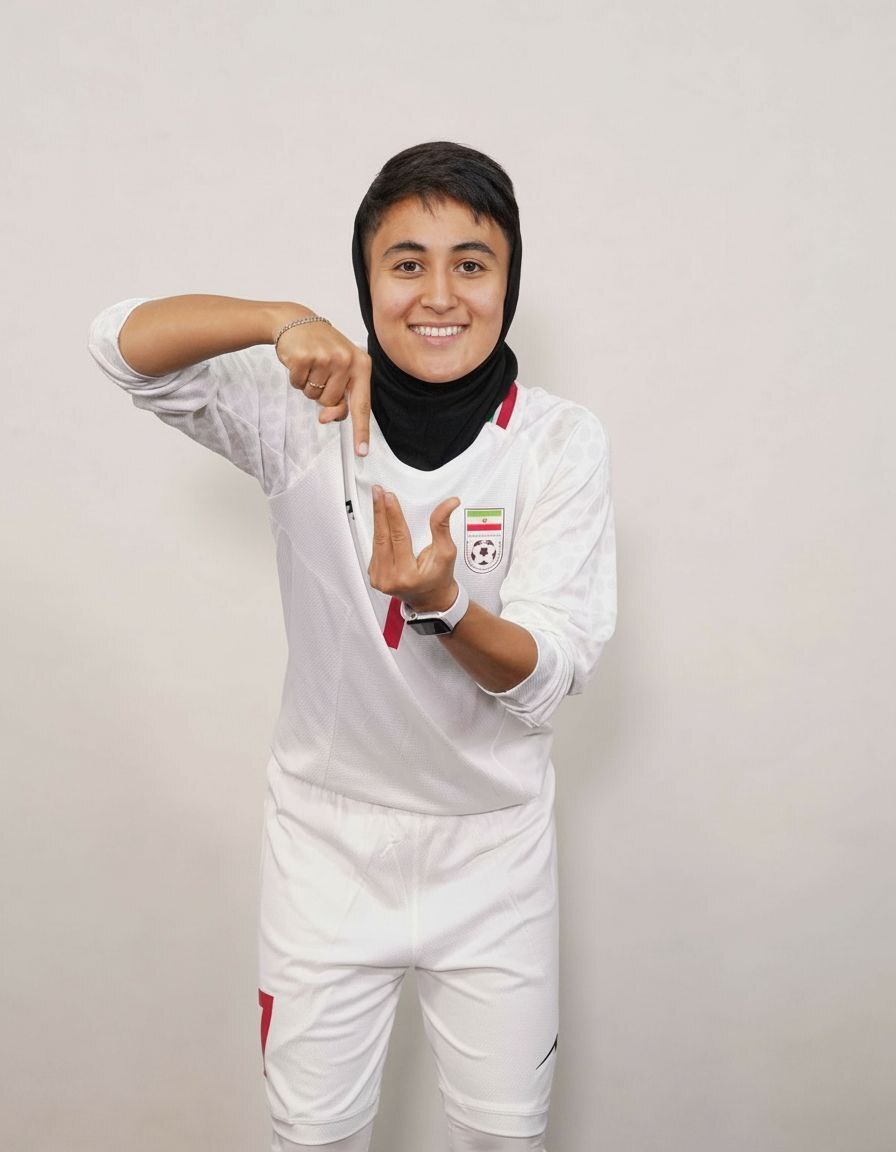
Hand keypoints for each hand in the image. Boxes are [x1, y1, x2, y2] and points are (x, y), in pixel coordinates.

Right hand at [274, 313, 370, 455]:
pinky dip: (296, 377)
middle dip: (322, 393)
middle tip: (320, 371)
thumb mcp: (340, 370)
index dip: (361, 430)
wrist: (297, 321)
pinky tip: (299, 361)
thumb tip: (326, 418)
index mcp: (362, 364)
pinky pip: (297, 385)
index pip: (362, 404)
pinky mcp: (303, 356)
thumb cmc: (323, 349)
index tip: (362, 452)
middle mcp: (346, 360)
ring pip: (314, 396)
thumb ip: (340, 398)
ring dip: (308, 385)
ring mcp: (325, 357)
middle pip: (331, 403)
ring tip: (311, 364)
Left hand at [368, 485, 460, 610]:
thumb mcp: (446, 552)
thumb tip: (449, 503)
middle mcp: (389, 579)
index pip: (398, 538)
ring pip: (376, 542)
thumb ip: (442, 526)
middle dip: (380, 511)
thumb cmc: (439, 577)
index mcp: (407, 576)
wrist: (430, 599)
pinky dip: (378, 532)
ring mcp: (379, 579)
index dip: (393, 515)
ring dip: (378, 519)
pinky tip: (381, 519)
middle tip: (378, 491)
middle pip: (383, 538)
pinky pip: (375, 549)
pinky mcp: (374, 576)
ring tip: (378, 499)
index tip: (389, 497)